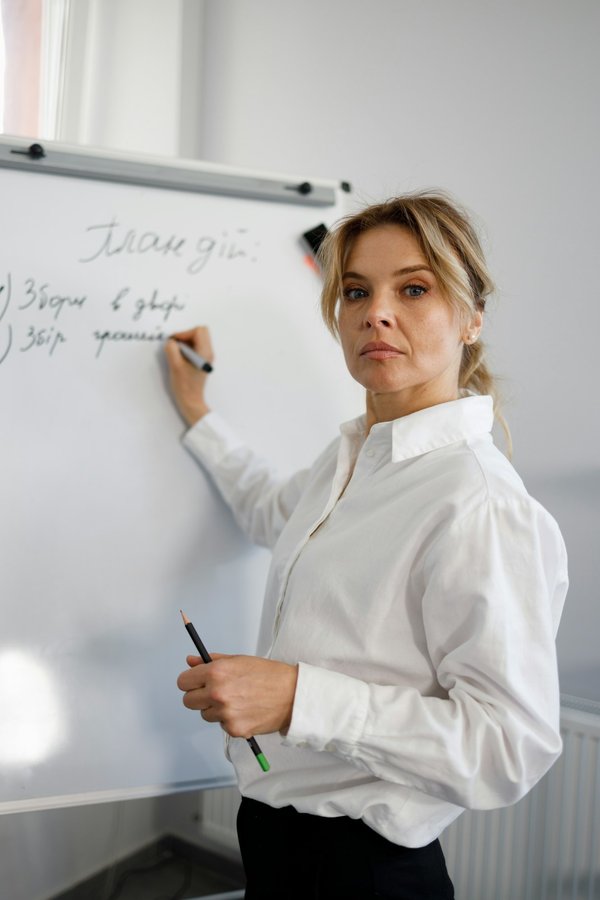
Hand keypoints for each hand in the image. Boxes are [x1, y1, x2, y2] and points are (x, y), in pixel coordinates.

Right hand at [165, 325, 213, 426]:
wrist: (191, 401)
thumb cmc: (184, 386)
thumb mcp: (175, 365)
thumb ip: (172, 349)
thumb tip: (171, 341)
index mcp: (205, 353)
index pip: (199, 330)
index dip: (184, 333)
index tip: (175, 343)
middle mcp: (208, 353)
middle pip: (200, 332)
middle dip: (185, 336)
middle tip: (176, 346)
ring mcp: (205, 357)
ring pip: (196, 339)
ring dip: (185, 343)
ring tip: (177, 354)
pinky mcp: (201, 361)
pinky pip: (194, 347)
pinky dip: (186, 349)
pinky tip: (179, 359)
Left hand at [177, 653, 298, 737]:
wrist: (292, 695)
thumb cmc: (268, 675)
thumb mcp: (239, 660)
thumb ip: (211, 661)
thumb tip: (191, 661)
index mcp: (216, 672)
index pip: (183, 682)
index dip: (190, 681)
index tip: (196, 682)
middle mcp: (217, 693)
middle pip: (188, 701)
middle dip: (198, 696)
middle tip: (215, 693)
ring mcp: (225, 713)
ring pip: (205, 714)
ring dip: (215, 709)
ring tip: (236, 700)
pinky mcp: (234, 729)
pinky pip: (221, 725)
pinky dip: (229, 720)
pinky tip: (245, 710)